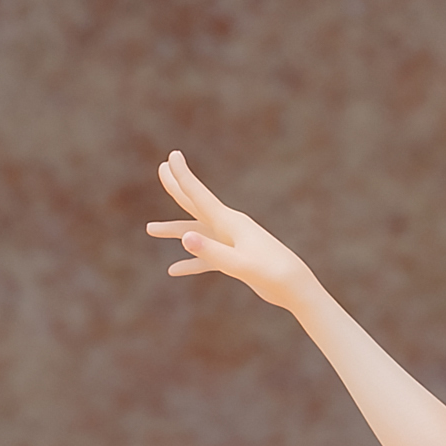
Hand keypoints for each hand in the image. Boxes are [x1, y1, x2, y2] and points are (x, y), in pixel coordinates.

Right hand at [146, 151, 319, 310]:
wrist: (296, 288)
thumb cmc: (273, 274)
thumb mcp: (241, 265)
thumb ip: (213, 252)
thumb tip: (185, 237)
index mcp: (230, 222)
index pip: (200, 195)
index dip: (182, 177)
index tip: (170, 157)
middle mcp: (229, 227)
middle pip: (196, 204)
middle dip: (177, 188)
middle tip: (160, 168)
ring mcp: (231, 242)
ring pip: (196, 232)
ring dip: (173, 231)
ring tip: (150, 229)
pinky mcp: (235, 258)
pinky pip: (206, 257)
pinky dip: (190, 262)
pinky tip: (174, 270)